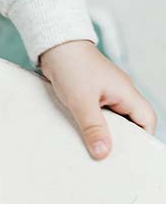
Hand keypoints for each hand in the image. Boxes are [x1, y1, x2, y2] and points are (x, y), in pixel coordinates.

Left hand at [40, 40, 156, 159]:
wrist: (55, 46)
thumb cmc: (72, 66)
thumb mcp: (82, 101)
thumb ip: (93, 127)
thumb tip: (103, 152)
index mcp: (126, 93)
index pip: (146, 120)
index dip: (142, 138)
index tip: (131, 156)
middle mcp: (120, 93)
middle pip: (130, 122)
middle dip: (121, 139)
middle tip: (108, 157)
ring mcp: (106, 92)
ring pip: (112, 118)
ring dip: (103, 131)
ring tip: (93, 148)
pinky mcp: (91, 93)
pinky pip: (97, 113)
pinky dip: (91, 123)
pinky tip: (80, 133)